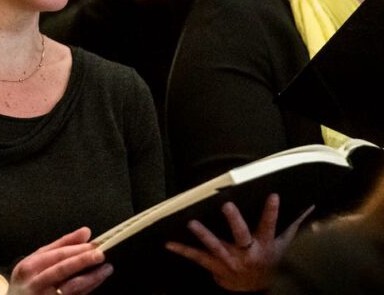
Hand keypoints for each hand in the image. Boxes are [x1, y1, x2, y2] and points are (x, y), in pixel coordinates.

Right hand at [8, 227, 113, 294]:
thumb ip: (60, 245)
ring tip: (107, 269)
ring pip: (71, 287)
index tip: (93, 244)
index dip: (76, 249)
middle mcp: (35, 283)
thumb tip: (86, 232)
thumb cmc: (27, 280)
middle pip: (63, 269)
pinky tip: (96, 281)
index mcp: (29, 266)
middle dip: (83, 260)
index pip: (56, 255)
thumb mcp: (36, 260)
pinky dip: (87, 289)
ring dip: (91, 278)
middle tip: (100, 254)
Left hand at [165, 194, 313, 291]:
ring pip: (216, 246)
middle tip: (227, 205)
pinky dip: (182, 250)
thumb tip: (310, 206)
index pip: (270, 225)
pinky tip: (168, 243)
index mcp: (264, 245)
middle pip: (242, 235)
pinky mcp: (215, 266)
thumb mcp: (285, 246)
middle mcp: (247, 253)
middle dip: (234, 221)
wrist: (255, 290)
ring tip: (191, 222)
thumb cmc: (270, 261)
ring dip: (204, 235)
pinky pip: (197, 258)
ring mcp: (229, 261)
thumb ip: (294, 225)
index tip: (273, 195)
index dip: (272, 211)